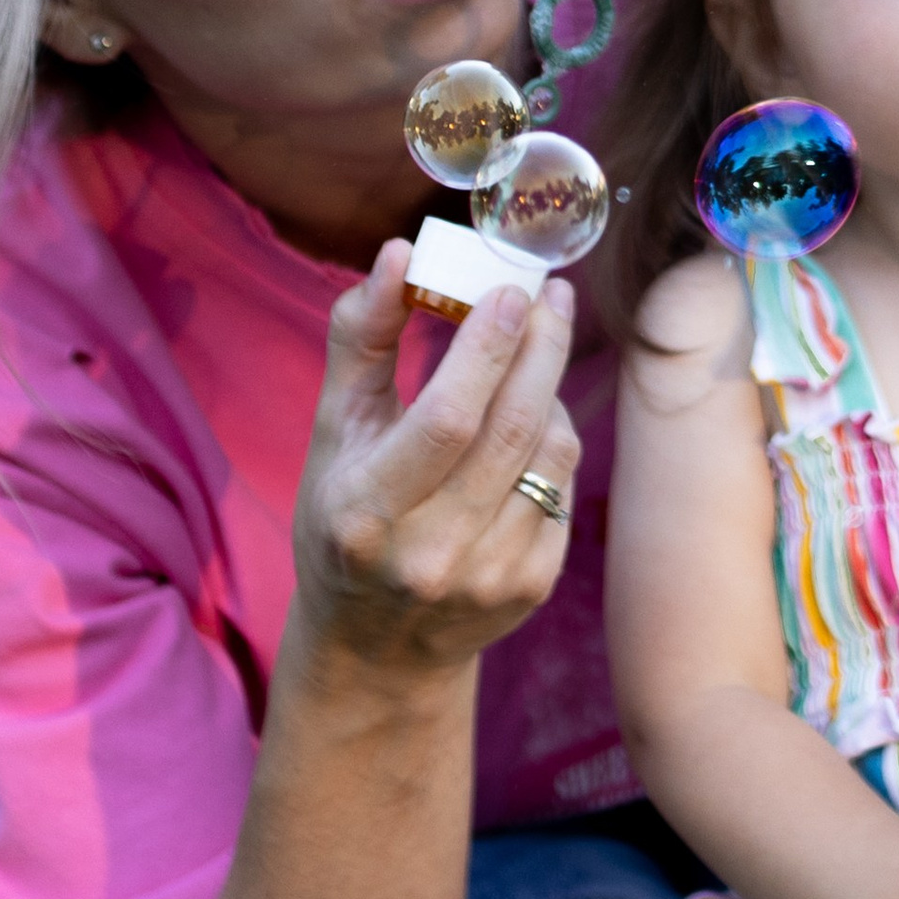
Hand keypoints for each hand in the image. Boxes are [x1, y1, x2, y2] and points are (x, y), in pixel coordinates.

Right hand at [292, 250, 579, 683]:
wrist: (373, 645)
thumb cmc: (344, 517)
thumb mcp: (333, 432)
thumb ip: (358, 338)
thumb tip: (397, 253)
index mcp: (365, 514)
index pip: (447, 419)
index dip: (487, 349)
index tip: (512, 290)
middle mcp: (430, 554)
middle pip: (513, 429)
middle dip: (541, 348)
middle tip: (550, 296)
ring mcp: (489, 579)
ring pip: (552, 455)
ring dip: (550, 391)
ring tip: (534, 355)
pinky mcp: (532, 589)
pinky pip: (565, 490)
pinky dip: (553, 444)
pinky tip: (529, 427)